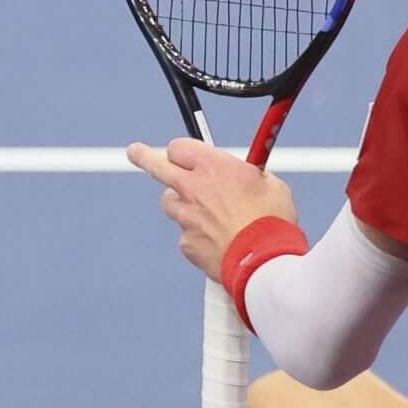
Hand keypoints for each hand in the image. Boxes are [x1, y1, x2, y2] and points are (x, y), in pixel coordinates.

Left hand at [128, 135, 298, 281]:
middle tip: (134, 151)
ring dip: (181, 203)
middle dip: (142, 156)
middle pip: (155, 165)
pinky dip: (197, 235)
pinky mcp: (186, 243)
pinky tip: (217, 241)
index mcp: (213, 166)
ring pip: (170, 203)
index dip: (182, 151)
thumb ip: (251, 175)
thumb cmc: (272, 221)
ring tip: (204, 211)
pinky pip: (186, 234)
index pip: (179, 147)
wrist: (264, 261)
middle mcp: (192, 188)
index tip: (181, 153)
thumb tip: (250, 175)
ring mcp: (186, 217)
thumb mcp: (270, 184)